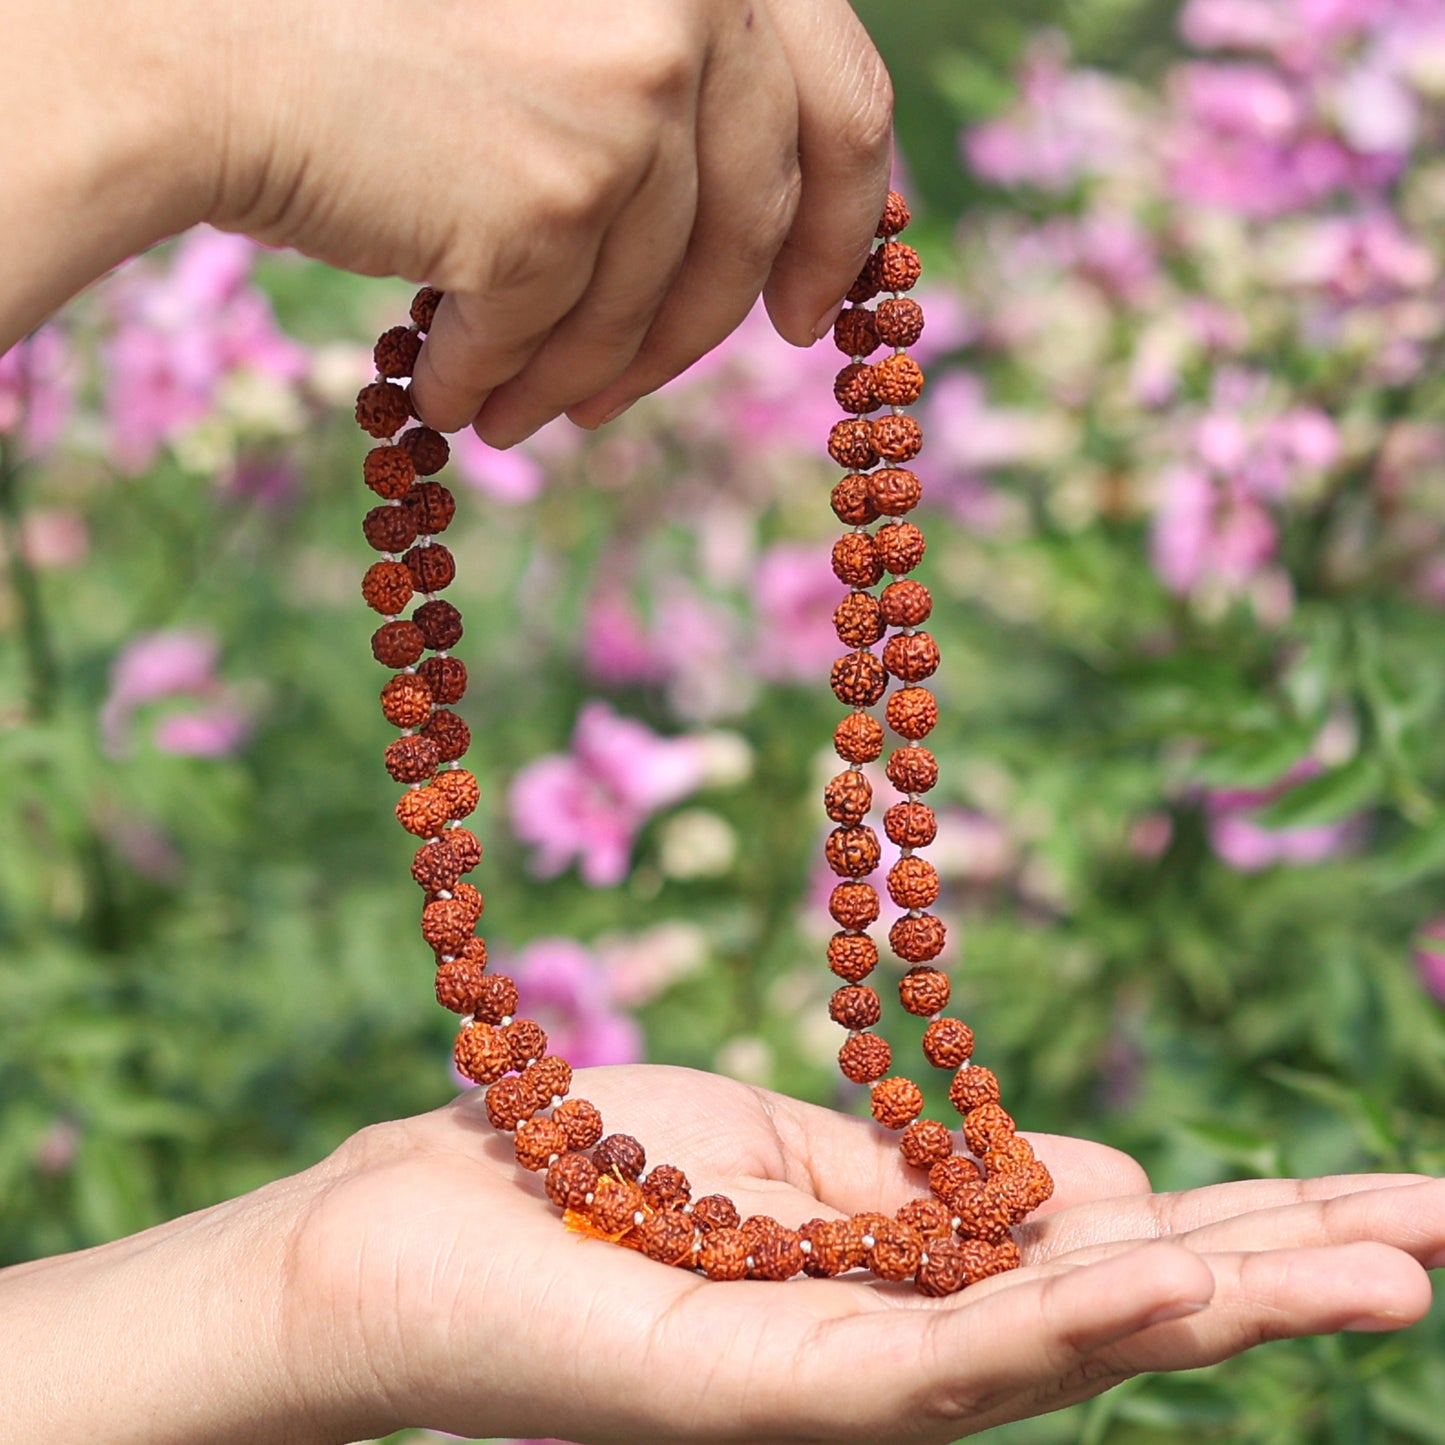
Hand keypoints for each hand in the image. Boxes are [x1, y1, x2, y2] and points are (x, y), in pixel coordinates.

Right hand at [174, 0, 892, 445]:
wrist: (200, 42)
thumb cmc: (365, 32)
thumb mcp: (558, 24)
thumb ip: (660, 88)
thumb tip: (750, 234)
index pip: (836, 99)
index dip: (839, 220)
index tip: (805, 309)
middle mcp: (681, 9)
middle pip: (752, 221)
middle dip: (696, 332)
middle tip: (633, 397)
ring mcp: (622, 108)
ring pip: (648, 299)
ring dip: (586, 372)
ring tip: (522, 410)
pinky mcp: (548, 205)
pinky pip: (556, 334)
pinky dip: (504, 377)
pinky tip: (457, 394)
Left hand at [282, 1064, 1444, 1442]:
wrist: (408, 1220)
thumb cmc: (588, 1165)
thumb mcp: (789, 1146)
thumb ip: (935, 1177)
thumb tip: (1109, 1180)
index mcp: (902, 1281)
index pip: (1097, 1256)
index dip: (1238, 1227)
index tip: (1376, 1193)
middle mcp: (892, 1355)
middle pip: (1111, 1317)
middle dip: (1278, 1275)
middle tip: (1440, 1233)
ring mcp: (833, 1389)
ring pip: (1057, 1356)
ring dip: (1217, 1306)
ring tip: (1380, 1268)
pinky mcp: (761, 1396)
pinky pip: (930, 1368)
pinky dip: (1059, 1327)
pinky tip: (1167, 1282)